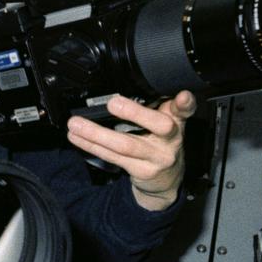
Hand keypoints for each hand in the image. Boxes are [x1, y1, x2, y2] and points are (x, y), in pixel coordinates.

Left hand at [65, 91, 197, 210]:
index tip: (182, 96)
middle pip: (158, 126)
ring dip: (96, 133)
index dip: (185, 103)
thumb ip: (156, 103)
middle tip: (113, 103)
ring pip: (126, 145)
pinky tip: (77, 138)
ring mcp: (157, 158)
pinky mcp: (141, 171)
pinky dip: (91, 146)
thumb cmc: (161, 141)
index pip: (185, 110)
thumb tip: (127, 83)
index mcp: (176, 121)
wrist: (166, 178)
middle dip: (135, 113)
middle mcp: (171, 140)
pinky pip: (113, 157)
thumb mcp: (166, 120)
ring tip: (76, 123)